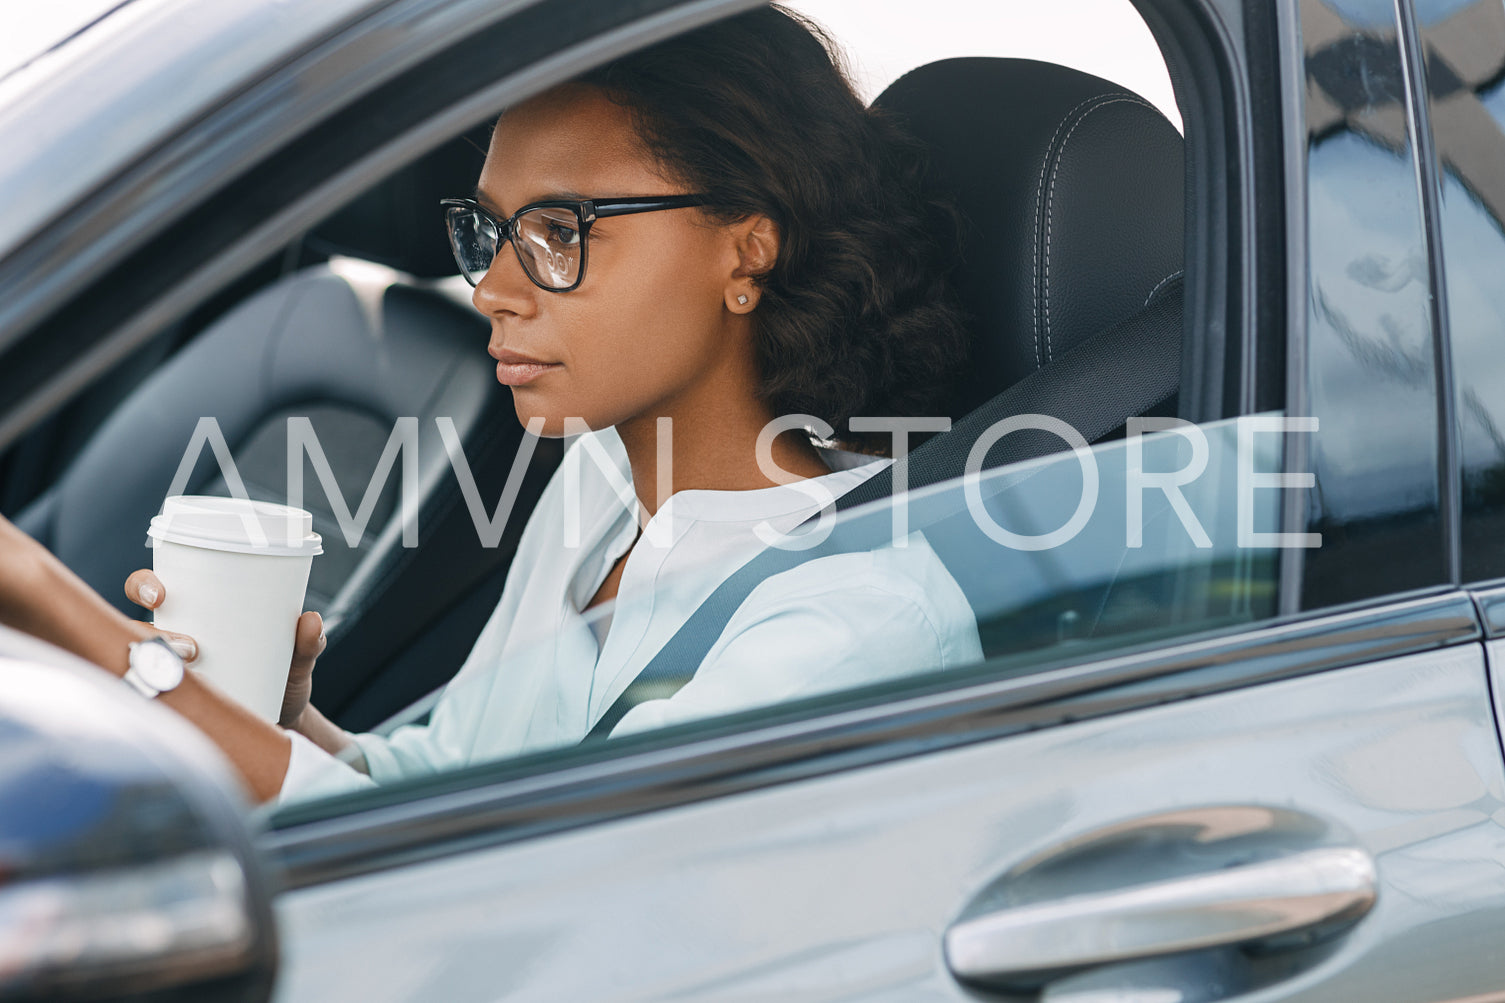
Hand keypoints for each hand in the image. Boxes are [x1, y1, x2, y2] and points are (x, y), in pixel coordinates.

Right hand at [124, 569, 325, 727]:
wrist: (284, 722)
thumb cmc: (282, 678)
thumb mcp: (297, 659)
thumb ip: (308, 643)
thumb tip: (311, 619)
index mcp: (195, 615)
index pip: (153, 590)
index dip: (144, 586)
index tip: (160, 595)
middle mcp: (175, 641)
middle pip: (137, 625)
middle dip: (147, 628)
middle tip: (188, 645)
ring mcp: (172, 674)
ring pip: (142, 663)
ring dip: (159, 664)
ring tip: (197, 671)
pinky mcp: (177, 704)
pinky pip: (154, 701)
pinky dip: (159, 700)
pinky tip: (177, 703)